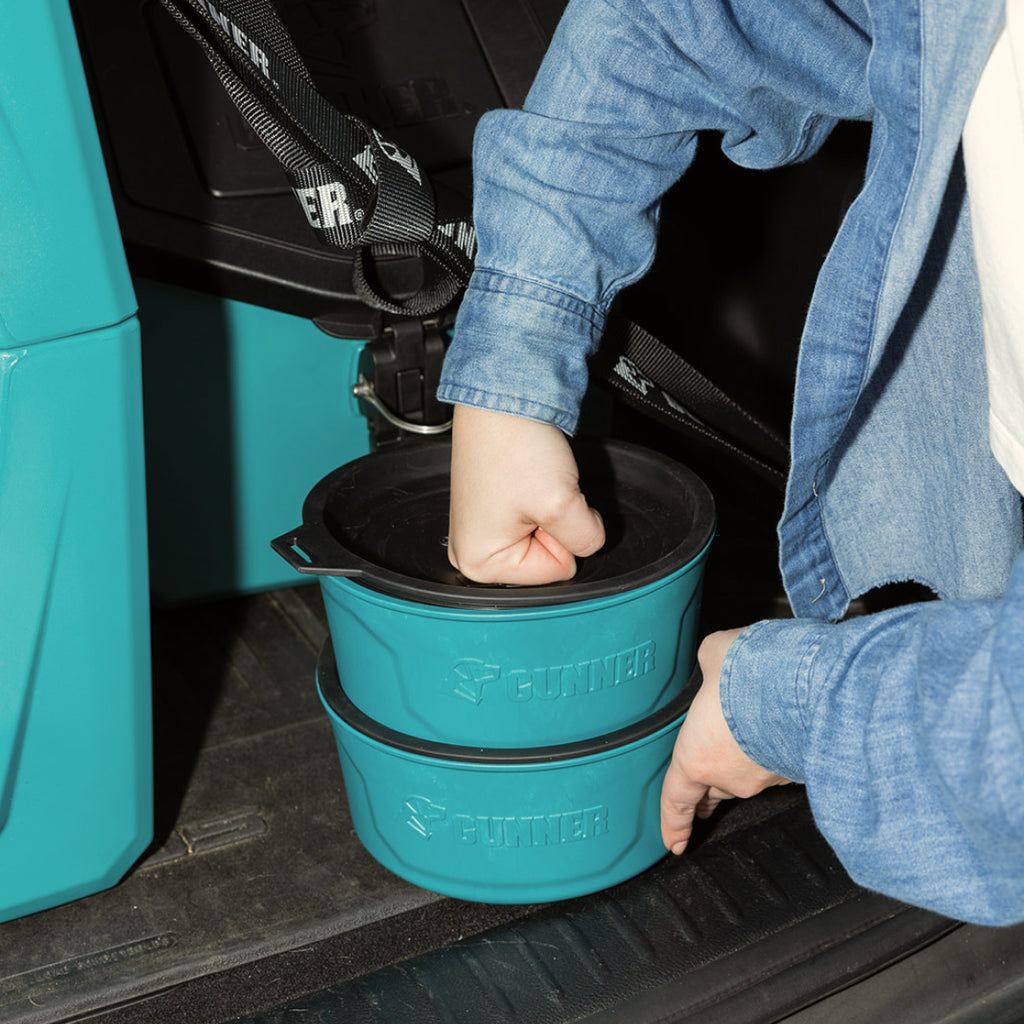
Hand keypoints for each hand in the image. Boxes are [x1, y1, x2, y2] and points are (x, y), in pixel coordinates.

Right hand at [447, 404, 605, 584]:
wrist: (504, 396)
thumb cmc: (515, 443)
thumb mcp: (562, 504)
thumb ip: (586, 539)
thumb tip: (590, 544)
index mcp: (478, 562)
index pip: (557, 571)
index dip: (562, 535)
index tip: (542, 504)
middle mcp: (472, 551)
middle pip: (548, 559)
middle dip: (555, 525)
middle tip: (538, 492)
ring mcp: (482, 529)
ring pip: (546, 538)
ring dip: (550, 509)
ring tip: (531, 482)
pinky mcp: (493, 509)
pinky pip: (536, 519)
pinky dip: (543, 498)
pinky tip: (528, 478)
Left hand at [660, 628, 789, 853]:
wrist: (809, 680)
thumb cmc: (752, 672)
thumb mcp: (712, 655)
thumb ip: (709, 666)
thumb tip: (717, 660)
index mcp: (697, 757)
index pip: (676, 800)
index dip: (672, 823)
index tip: (673, 842)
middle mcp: (731, 776)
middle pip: (713, 788)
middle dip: (708, 790)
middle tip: (704, 797)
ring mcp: (768, 776)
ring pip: (749, 774)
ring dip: (745, 756)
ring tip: (748, 728)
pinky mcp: (800, 768)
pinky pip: (778, 762)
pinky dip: (776, 748)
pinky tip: (779, 725)